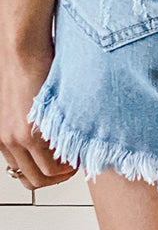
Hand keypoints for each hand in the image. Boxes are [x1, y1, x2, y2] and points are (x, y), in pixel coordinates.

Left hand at [0, 41, 77, 190]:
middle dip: (58, 177)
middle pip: (35, 181)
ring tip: (78, 154)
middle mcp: (7, 141)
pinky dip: (70, 161)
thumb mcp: (23, 105)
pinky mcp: (32, 132)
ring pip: (47, 176)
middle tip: (74, 163)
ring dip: (66, 171)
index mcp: (3, 136)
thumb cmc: (27, 67)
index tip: (62, 165)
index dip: (48, 174)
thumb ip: (33, 126)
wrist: (21, 49)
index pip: (25, 174)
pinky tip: (78, 146)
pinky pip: (55, 164)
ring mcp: (19, 139)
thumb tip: (52, 140)